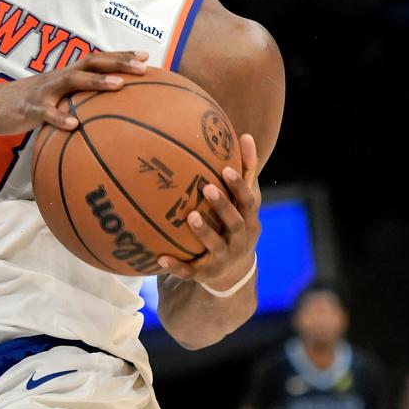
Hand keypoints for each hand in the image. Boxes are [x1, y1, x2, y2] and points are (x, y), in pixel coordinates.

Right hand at [0, 51, 148, 134]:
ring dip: (95, 82)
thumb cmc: (26, 104)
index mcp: (65, 75)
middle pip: (90, 63)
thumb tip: (104, 114)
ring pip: (71, 82)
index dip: (120, 57)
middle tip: (143, 67)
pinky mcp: (29, 109)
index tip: (146, 58)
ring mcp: (43, 92)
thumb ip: (75, 101)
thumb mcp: (54, 99)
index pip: (97, 60)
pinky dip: (60, 119)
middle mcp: (57, 78)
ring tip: (118, 87)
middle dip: (117, 63)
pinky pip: (46, 114)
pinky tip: (74, 126)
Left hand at [158, 134, 260, 290]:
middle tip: (206, 187)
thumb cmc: (237, 223)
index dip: (239, 186)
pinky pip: (189, 271)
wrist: (234, 273)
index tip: (226, 169)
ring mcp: (223, 259)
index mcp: (249, 220)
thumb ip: (247, 171)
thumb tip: (247, 135)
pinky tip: (159, 257)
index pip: (248, 201)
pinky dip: (176, 266)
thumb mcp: (245, 201)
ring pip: (215, 247)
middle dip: (223, 206)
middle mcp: (240, 240)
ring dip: (204, 232)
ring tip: (191, 216)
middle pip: (235, 222)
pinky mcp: (204, 274)